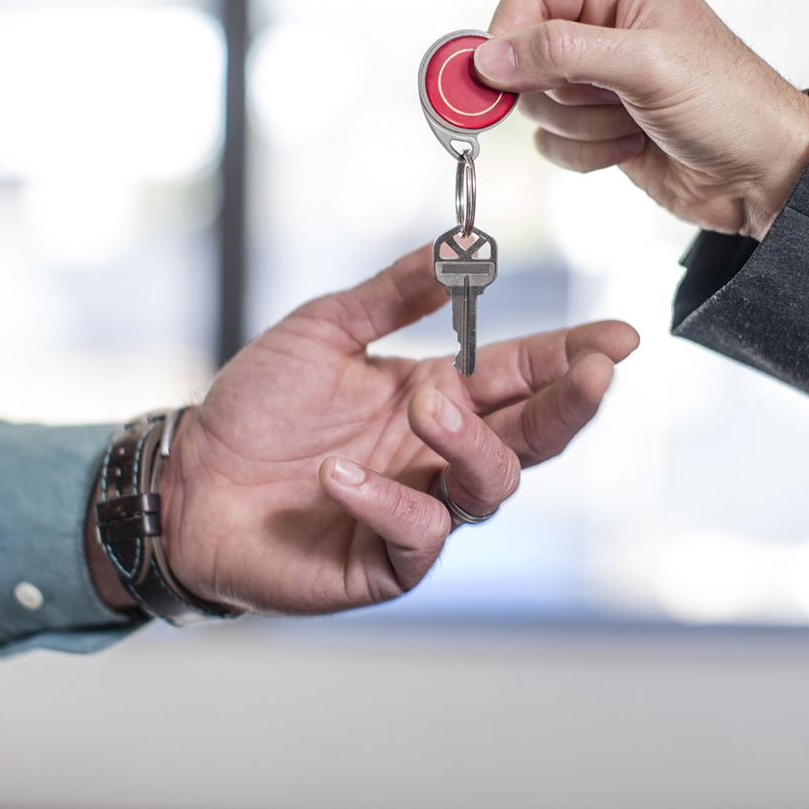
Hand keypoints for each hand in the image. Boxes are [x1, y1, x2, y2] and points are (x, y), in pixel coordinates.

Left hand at [137, 245, 637, 614]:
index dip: (573, 357)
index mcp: (437, 396)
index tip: (619, 336)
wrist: (188, 479)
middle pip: (532, 435)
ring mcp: (419, 508)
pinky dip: (389, 501)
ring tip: (424, 404)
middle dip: (569, 402)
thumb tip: (454, 246)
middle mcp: (440, 454)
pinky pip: (420, 534)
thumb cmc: (255, 409)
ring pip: (491, 485)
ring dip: (470, 441)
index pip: (523, 375)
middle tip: (590, 370)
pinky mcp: (386, 561)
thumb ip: (393, 293)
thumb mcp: (324, 329)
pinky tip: (341, 473)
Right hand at [473, 0, 808, 239]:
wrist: (764, 175)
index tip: (499, 78)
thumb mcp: (646, 66)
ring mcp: (598, 77)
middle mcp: (603, 23)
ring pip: (535, 104)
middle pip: (523, 54)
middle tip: (604, 101)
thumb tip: (490, 54)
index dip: (509, 36)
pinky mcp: (596, 124)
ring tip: (634, 123)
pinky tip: (631, 146)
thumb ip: (563, 52)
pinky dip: (585, 153)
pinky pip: (551, 140)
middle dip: (560, 91)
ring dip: (581, 126)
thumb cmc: (730, 104)